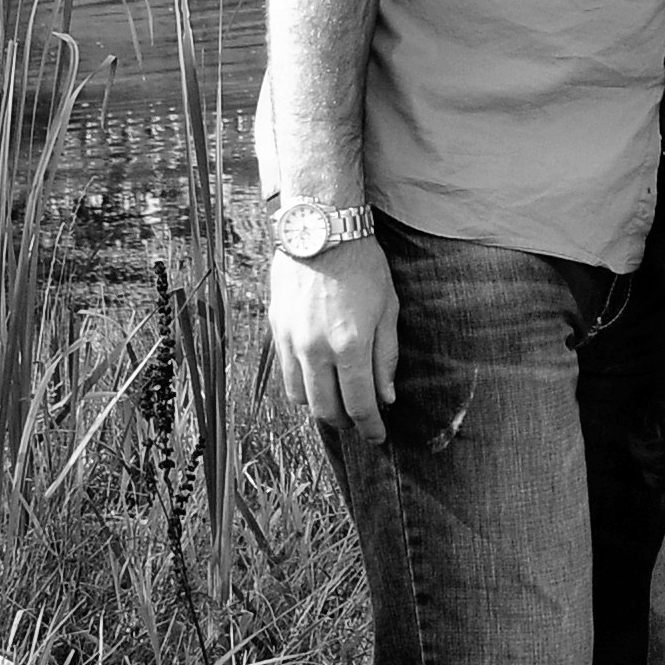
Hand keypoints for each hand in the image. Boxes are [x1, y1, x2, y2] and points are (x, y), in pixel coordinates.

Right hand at [268, 230, 399, 437]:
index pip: (359, 404)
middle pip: (326, 409)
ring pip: (300, 397)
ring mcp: (291, 341)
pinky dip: (302, 385)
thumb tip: (386, 397)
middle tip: (359, 419)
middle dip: (345, 421)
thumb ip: (386, 357)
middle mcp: (316, 349)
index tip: (378, 436)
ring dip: (321, 406)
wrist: (321, 229)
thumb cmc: (363, 266)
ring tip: (338, 399)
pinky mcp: (276, 330)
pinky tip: (317, 377)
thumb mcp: (388, 309)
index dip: (370, 427)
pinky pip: (285, 373)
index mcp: (350, 346)